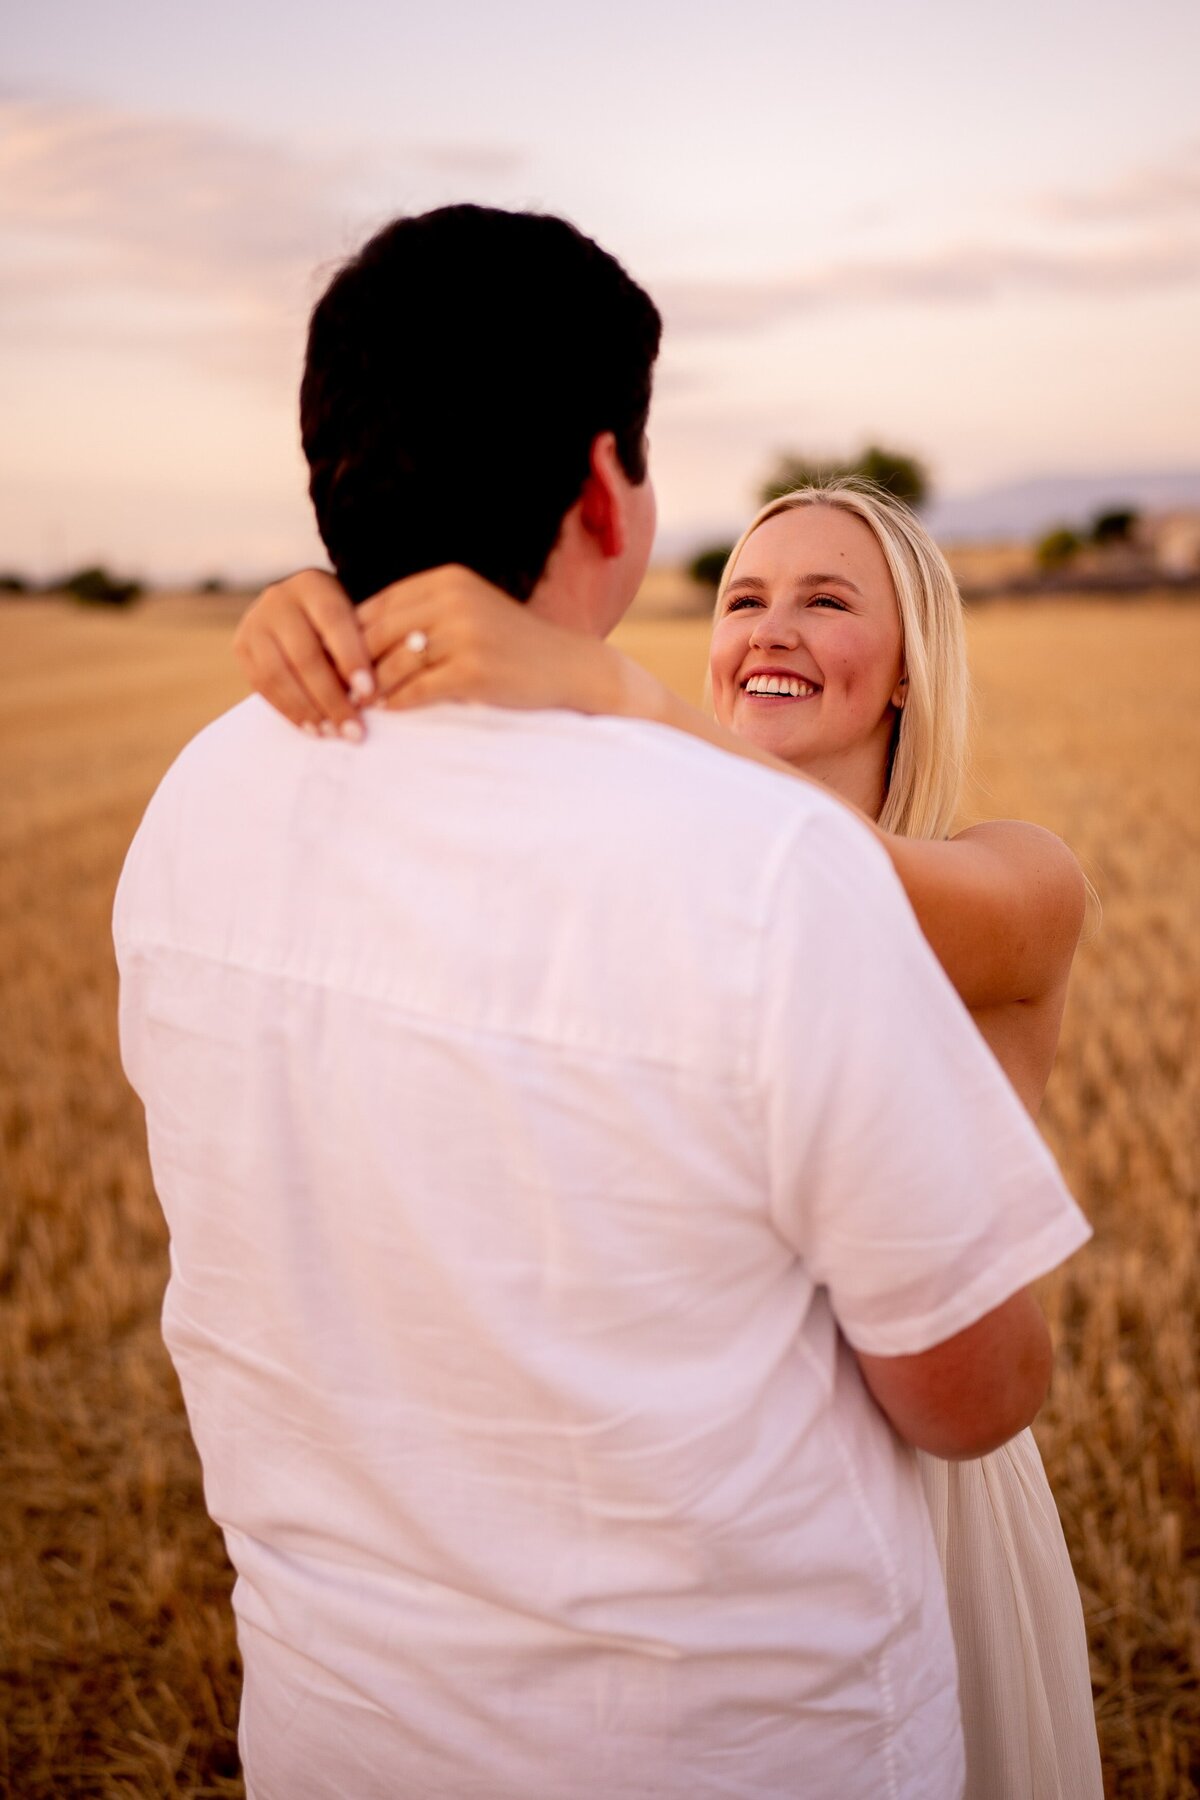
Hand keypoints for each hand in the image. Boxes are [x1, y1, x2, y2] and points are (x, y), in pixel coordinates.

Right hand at [233, 569, 372, 738]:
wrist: (298, 606)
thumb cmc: (337, 617)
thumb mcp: (353, 615)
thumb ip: (360, 645)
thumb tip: (368, 697)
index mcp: (313, 585)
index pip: (334, 622)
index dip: (351, 659)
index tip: (369, 692)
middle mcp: (279, 599)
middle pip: (305, 655)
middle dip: (331, 698)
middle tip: (353, 729)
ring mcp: (255, 622)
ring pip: (278, 673)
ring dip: (307, 709)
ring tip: (330, 732)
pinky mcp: (241, 646)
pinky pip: (262, 684)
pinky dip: (288, 709)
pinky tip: (310, 726)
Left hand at [359, 565, 625, 715]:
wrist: (567, 666)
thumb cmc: (511, 644)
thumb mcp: (467, 611)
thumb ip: (423, 614)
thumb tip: (359, 636)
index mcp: (447, 580)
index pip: (379, 605)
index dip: (352, 635)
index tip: (339, 661)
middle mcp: (453, 600)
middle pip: (380, 633)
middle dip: (356, 664)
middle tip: (341, 688)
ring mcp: (465, 634)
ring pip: (396, 662)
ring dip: (375, 687)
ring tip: (362, 704)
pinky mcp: (474, 670)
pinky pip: (419, 688)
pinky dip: (400, 701)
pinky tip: (392, 710)